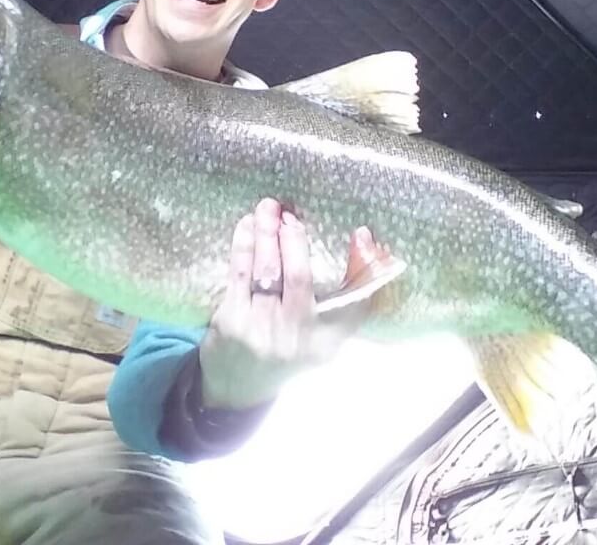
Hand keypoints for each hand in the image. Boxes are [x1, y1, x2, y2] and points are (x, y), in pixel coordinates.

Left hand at [198, 198, 372, 409]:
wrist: (235, 389)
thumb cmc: (284, 352)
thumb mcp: (320, 338)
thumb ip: (344, 301)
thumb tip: (363, 243)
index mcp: (325, 342)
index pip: (356, 302)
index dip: (363, 266)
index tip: (361, 233)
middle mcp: (297, 338)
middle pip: (301, 277)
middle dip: (295, 239)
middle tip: (289, 213)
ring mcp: (263, 330)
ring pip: (268, 270)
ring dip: (267, 233)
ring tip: (267, 207)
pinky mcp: (232, 322)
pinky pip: (240, 274)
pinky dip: (244, 245)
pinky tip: (246, 226)